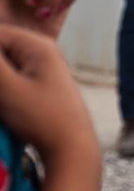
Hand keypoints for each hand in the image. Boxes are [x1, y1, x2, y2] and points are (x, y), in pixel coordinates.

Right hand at [0, 24, 100, 190]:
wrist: (71, 145)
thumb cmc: (41, 116)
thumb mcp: (7, 87)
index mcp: (37, 44)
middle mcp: (42, 50)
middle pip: (1, 48)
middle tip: (5, 93)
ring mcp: (42, 67)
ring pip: (5, 64)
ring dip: (0, 81)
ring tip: (7, 99)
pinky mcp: (39, 83)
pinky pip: (12, 77)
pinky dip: (4, 87)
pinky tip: (6, 101)